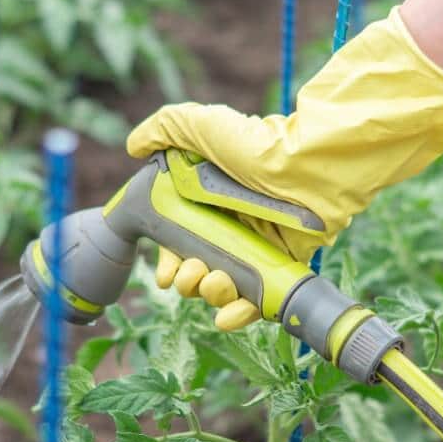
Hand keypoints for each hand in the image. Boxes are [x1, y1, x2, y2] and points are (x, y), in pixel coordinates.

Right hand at [129, 7, 442, 325]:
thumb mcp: (200, 125)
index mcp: (206, 203)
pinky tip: (227, 316)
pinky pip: (258, 301)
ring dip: (208, 294)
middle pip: (196, 271)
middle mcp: (230, 228)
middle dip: (186, 281)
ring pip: (223, 288)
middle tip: (190, 272)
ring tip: (213, 281)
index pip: (177, 243)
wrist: (309, 166)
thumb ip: (164, 128)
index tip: (164, 272)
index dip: (167, 263)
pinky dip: (240, 314)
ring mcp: (256, 249)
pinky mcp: (281, 266)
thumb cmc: (256, 142)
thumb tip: (133, 147)